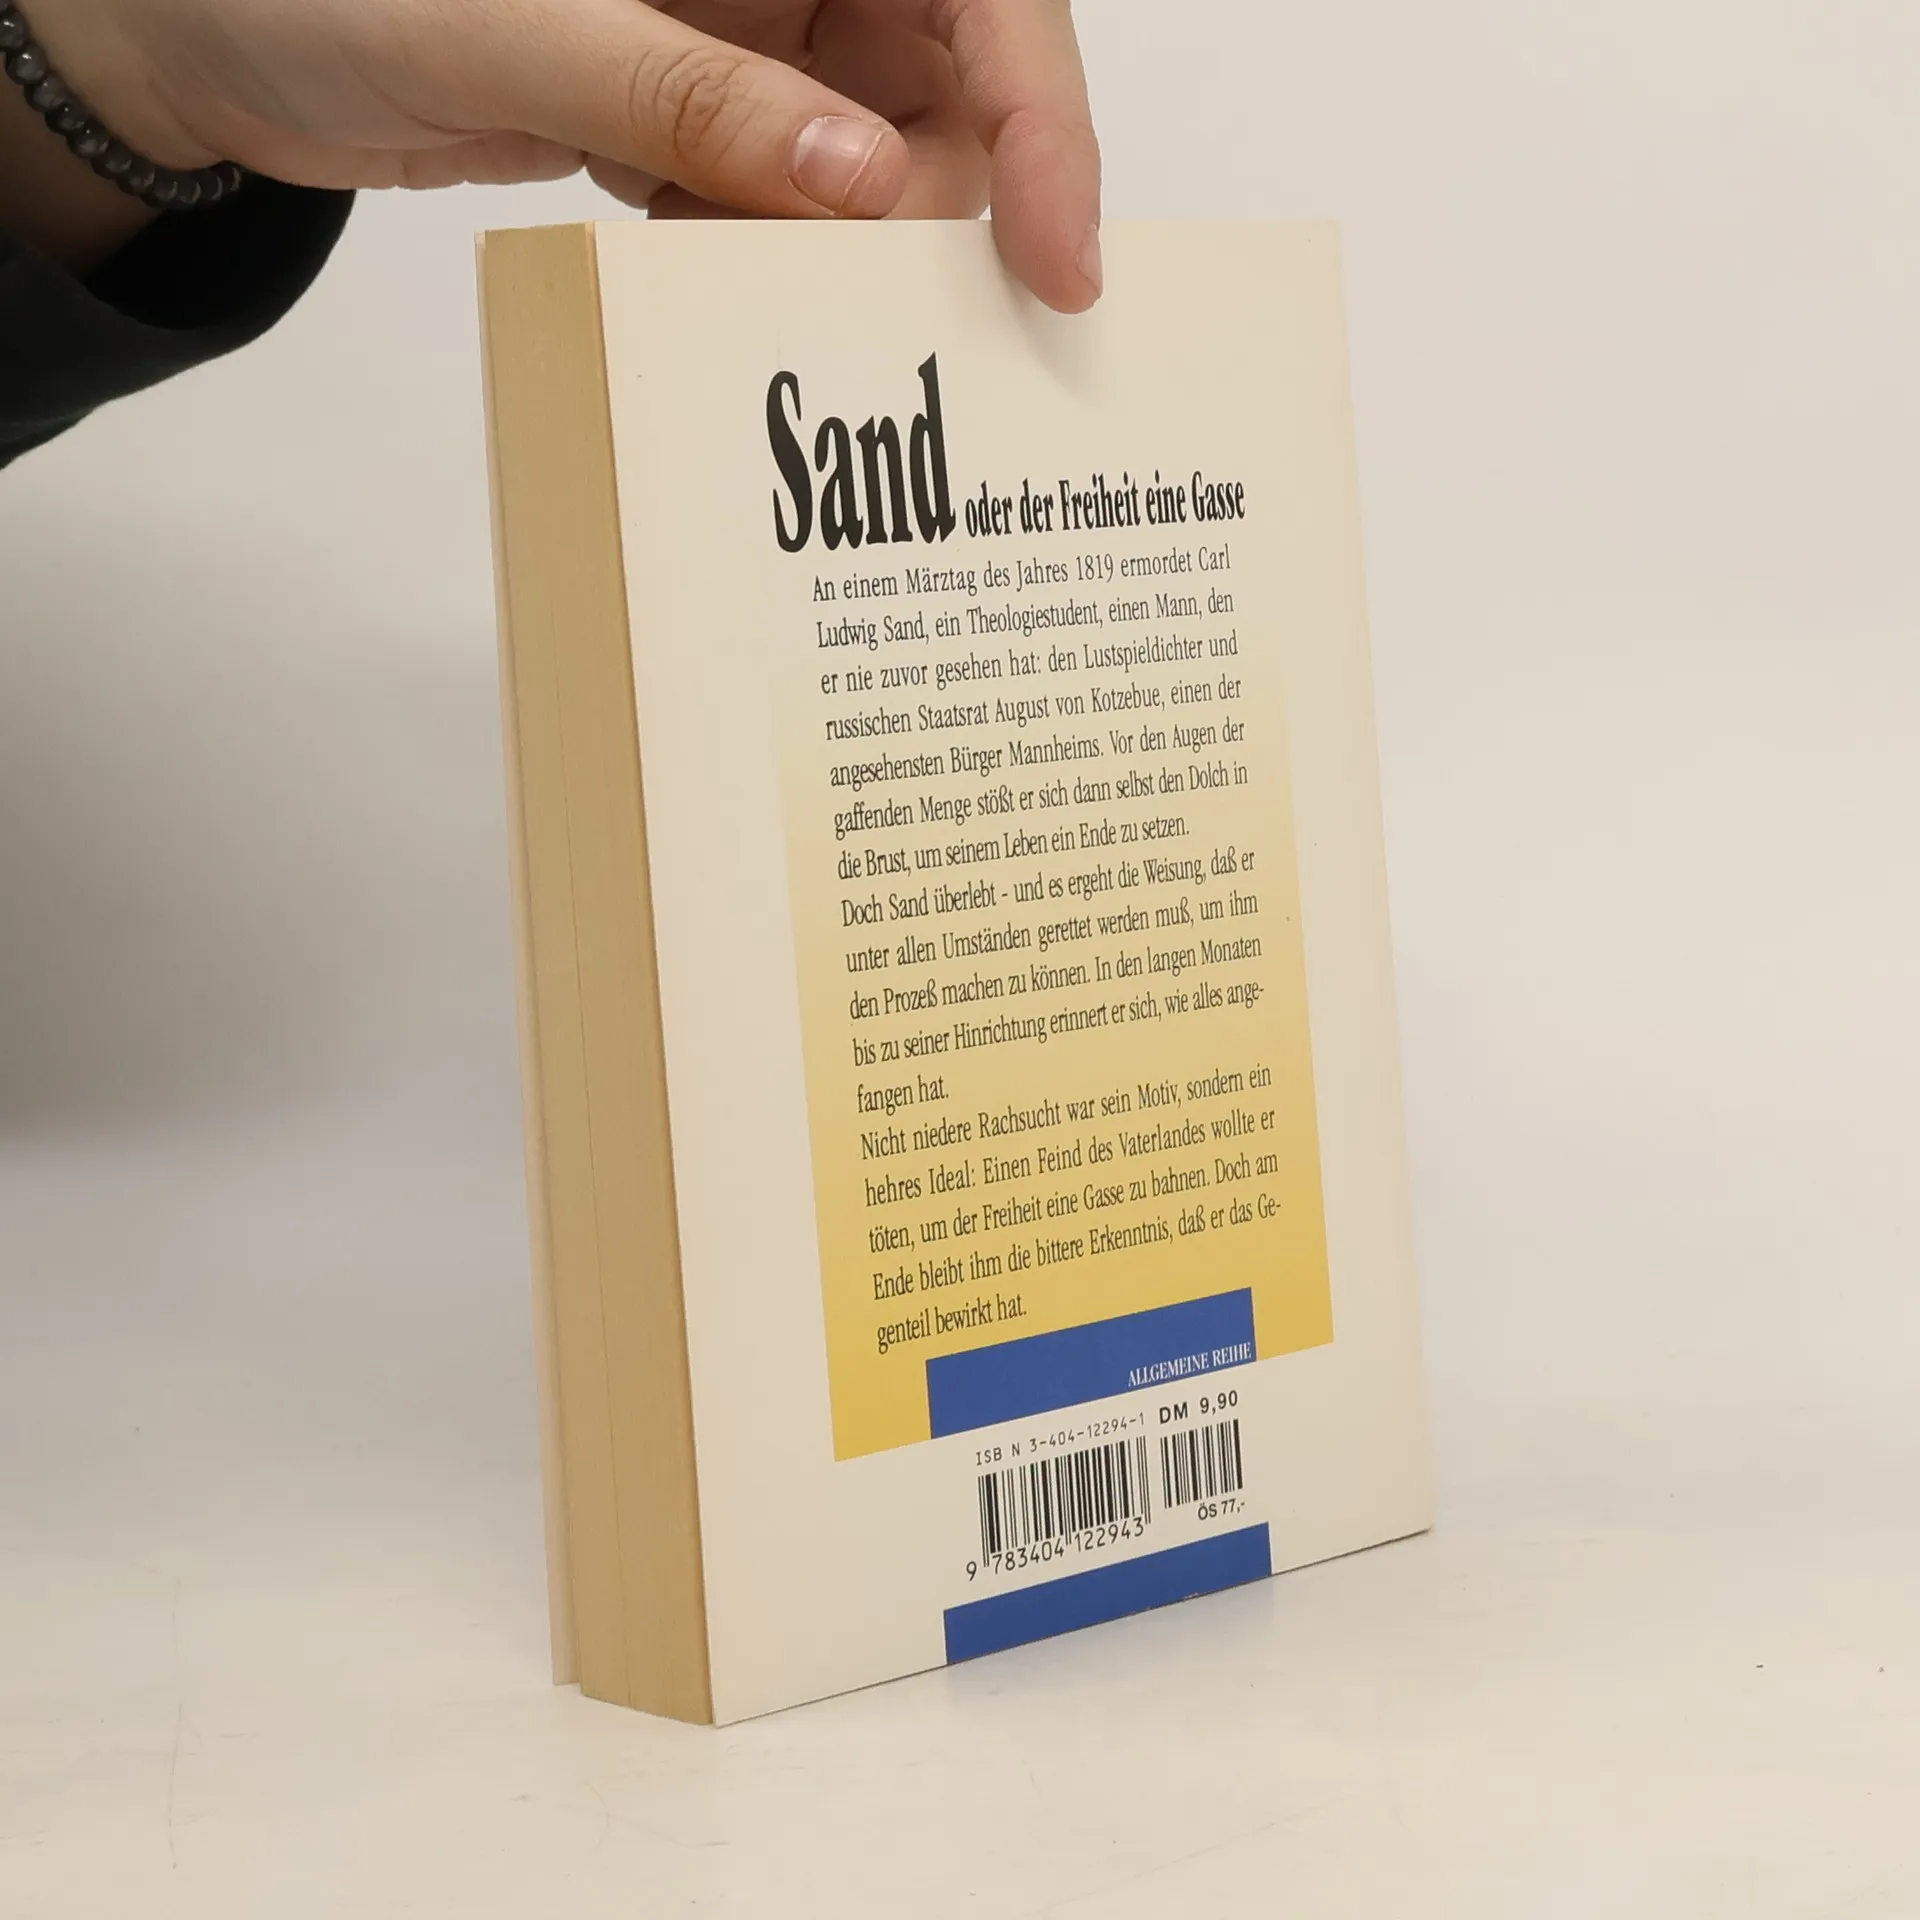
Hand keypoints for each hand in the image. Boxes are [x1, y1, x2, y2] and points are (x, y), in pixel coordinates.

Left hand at [22, 0, 1101, 309]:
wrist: (198, 34)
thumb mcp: (514, 28)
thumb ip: (691, 102)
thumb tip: (862, 185)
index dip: (1042, 115)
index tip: (1059, 255)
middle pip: (948, 81)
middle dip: (937, 206)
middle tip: (884, 308)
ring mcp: (736, 27)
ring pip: (872, 152)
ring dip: (848, 246)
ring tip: (774, 295)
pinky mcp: (689, 101)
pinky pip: (781, 192)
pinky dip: (765, 250)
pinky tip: (702, 271)